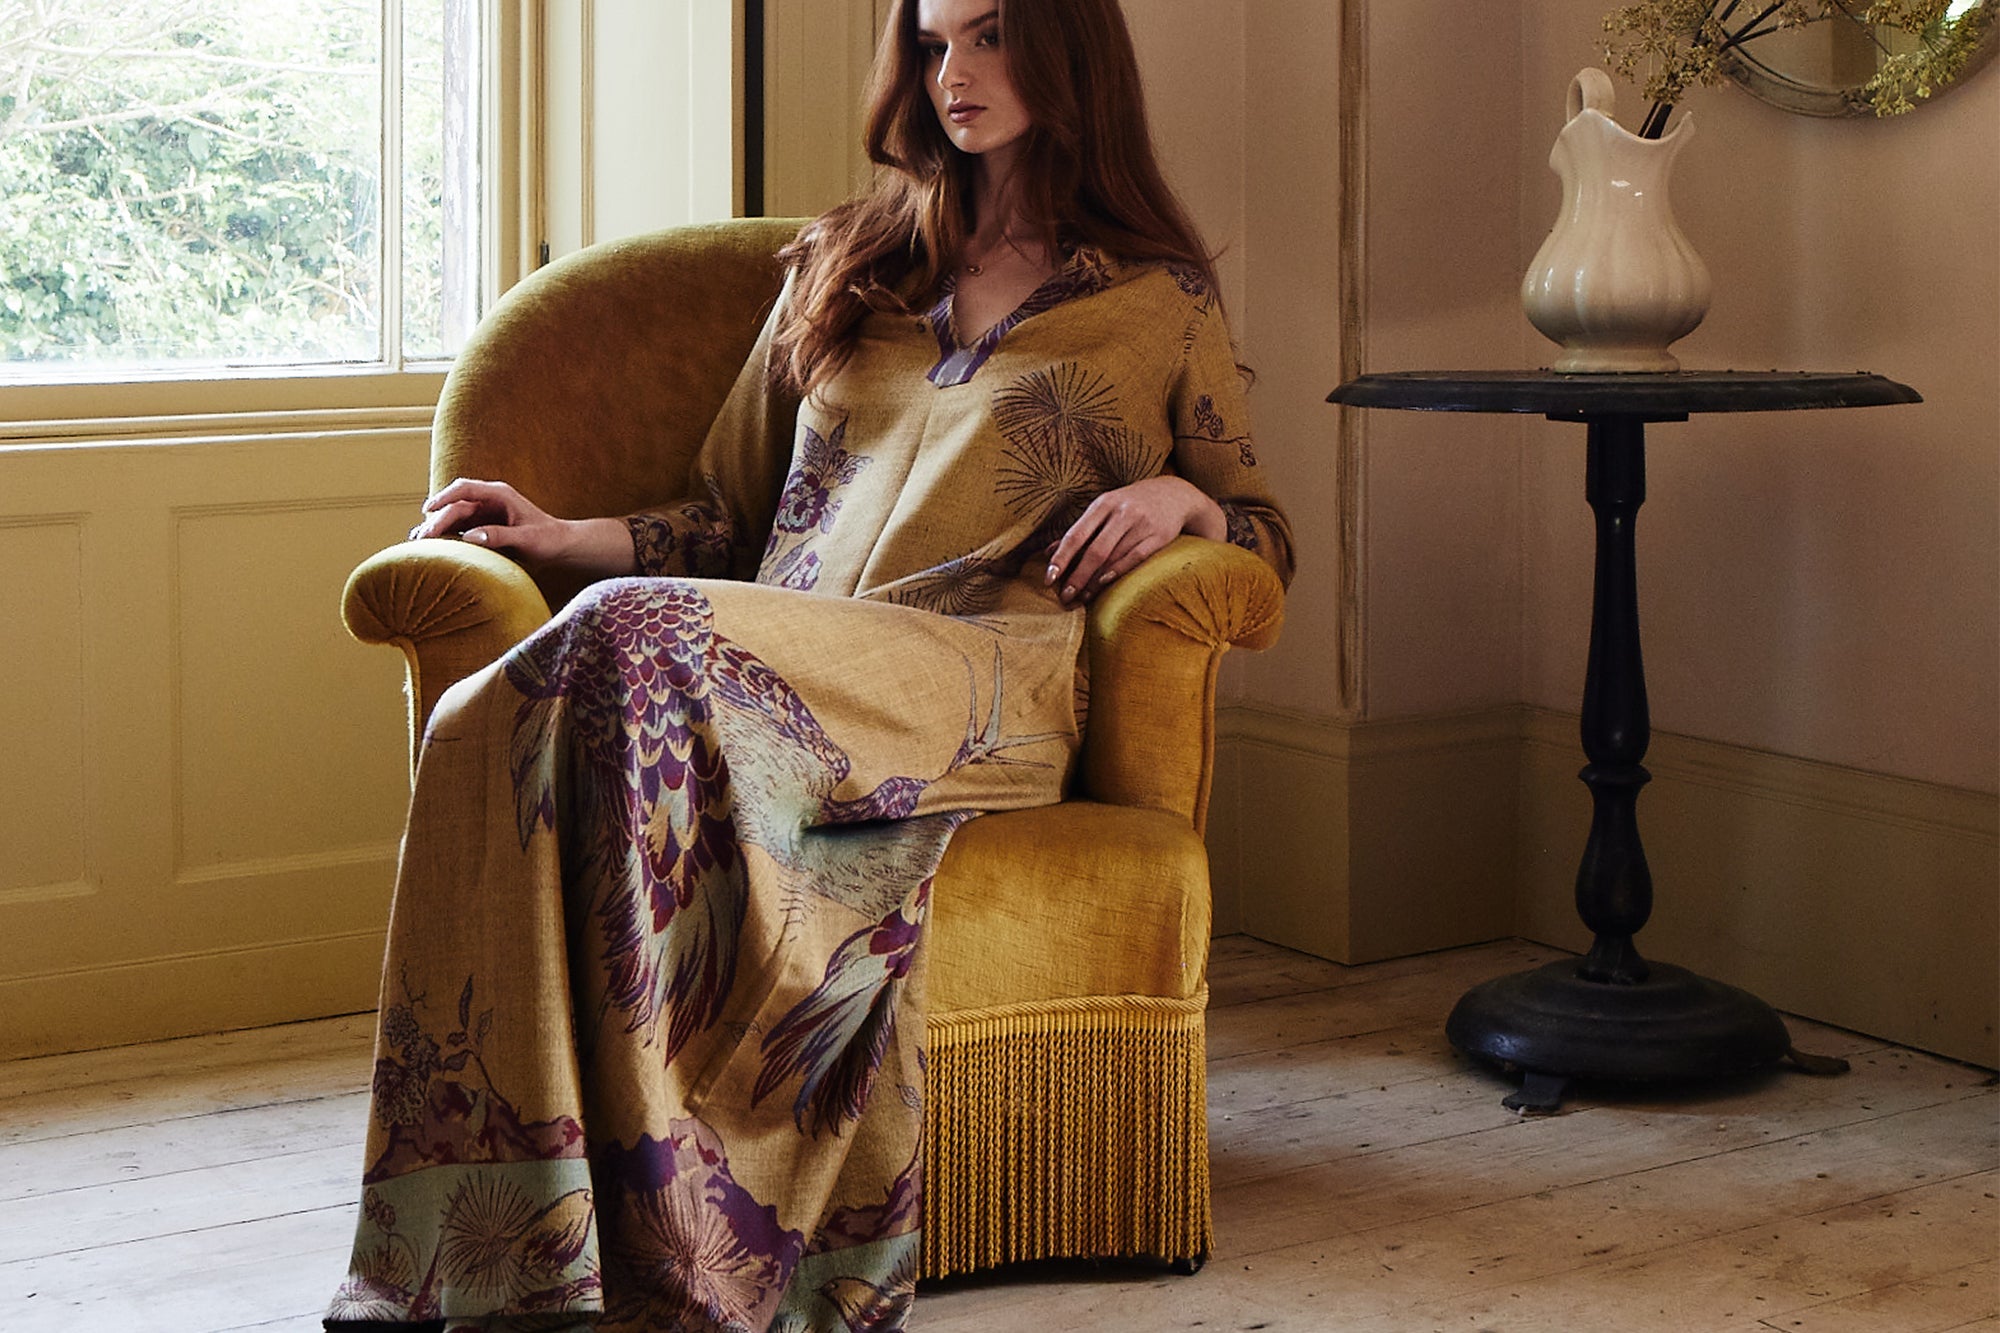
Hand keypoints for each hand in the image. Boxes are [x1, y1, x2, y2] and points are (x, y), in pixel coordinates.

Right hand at [410, 477, 574, 556]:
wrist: (559, 545)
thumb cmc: (547, 539)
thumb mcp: (526, 538)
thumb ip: (500, 536)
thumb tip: (470, 536)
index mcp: (499, 494)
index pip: (465, 489)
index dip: (444, 497)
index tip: (428, 509)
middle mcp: (488, 500)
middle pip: (455, 505)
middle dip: (436, 519)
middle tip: (421, 537)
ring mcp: (483, 513)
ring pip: (452, 516)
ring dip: (435, 527)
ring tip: (416, 541)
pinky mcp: (481, 526)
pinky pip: (458, 528)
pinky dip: (444, 535)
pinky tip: (429, 546)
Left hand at [1044, 475, 1225, 605]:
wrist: (1174, 494)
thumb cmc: (1130, 505)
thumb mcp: (1104, 509)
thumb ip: (1079, 531)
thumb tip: (1047, 553)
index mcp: (1103, 504)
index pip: (1076, 535)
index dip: (1061, 559)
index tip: (1048, 578)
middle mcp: (1121, 512)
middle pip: (1095, 550)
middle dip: (1077, 576)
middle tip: (1064, 597)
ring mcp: (1142, 524)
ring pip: (1113, 558)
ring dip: (1094, 581)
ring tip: (1081, 598)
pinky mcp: (1159, 536)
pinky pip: (1135, 558)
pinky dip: (1118, 572)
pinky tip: (1104, 584)